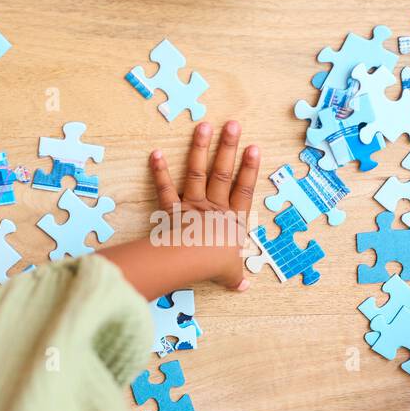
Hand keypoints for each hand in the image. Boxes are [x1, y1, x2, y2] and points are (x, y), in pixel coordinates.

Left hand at [148, 120, 260, 289]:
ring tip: (203, 127)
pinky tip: (156, 154)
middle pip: (223, 173)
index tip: (254, 148)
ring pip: (197, 173)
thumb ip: (233, 276)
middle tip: (232, 125)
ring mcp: (192, 206)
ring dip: (200, 149)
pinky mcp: (172, 211)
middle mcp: (215, 208)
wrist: (191, 261)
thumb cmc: (215, 265)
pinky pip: (165, 190)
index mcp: (233, 220)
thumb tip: (241, 285)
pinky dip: (160, 172)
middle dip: (228, 148)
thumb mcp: (229, 273)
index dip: (249, 169)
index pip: (244, 190)